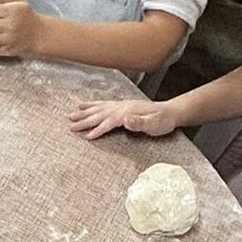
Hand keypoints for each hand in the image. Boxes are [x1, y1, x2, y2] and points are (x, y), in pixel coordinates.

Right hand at [67, 95, 181, 140]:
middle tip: (70, 125)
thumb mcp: (154, 124)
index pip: (108, 121)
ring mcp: (121, 105)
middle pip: (99, 114)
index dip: (97, 129)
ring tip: (71, 114)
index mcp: (127, 112)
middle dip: (84, 120)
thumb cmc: (163, 121)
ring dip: (85, 112)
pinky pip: (103, 104)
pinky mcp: (121, 105)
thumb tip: (125, 120)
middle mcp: (121, 106)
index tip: (86, 136)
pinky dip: (92, 105)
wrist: (170, 112)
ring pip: (99, 108)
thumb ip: (139, 123)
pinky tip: (85, 105)